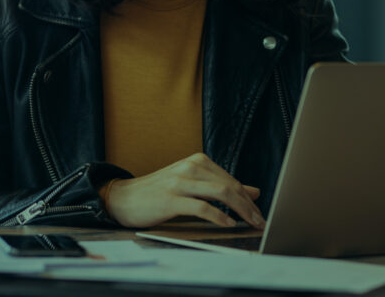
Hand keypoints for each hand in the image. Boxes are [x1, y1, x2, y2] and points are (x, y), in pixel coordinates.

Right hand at [104, 153, 264, 228]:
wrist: (123, 197)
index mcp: (198, 161)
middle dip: (249, 206)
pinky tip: (228, 224)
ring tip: (249, 223)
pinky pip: (201, 207)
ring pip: (220, 193)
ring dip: (240, 210)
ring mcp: (180, 182)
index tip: (259, 213)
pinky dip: (218, 216)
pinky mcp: (170, 199)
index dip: (249, 198)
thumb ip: (221, 186)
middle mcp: (191, 167)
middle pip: (230, 186)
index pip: (232, 180)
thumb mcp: (193, 184)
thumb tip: (254, 192)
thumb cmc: (159, 192)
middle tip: (260, 221)